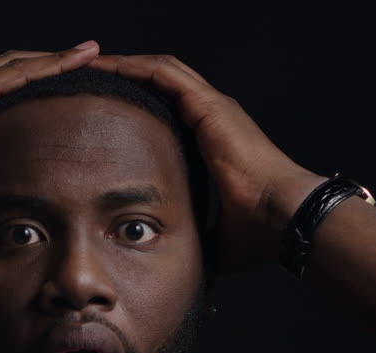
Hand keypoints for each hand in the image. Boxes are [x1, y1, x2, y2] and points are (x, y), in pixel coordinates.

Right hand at [0, 42, 100, 250]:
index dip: (32, 90)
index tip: (65, 92)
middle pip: (8, 73)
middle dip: (48, 65)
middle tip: (86, 61)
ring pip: (14, 65)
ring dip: (54, 58)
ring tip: (90, 52)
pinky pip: (13, 73)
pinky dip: (46, 64)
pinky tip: (75, 61)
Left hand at [86, 54, 326, 270]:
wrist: (283, 218)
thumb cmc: (259, 230)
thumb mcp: (217, 238)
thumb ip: (198, 240)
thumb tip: (185, 265)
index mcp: (213, 140)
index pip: (172, 108)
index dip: (141, 102)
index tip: (107, 107)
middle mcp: (213, 116)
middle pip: (163, 82)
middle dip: (127, 75)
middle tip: (91, 77)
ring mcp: (213, 107)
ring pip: (161, 71)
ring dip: (126, 65)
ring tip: (93, 65)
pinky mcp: (209, 105)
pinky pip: (165, 74)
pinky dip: (135, 67)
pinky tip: (110, 67)